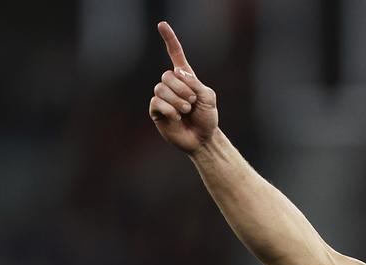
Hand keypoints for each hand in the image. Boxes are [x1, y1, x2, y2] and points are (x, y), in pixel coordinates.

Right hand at [148, 21, 218, 153]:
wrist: (203, 138)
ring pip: (161, 89)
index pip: (175, 55)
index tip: (162, 24)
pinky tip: (177, 117)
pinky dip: (170, 109)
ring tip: (187, 111)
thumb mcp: (208, 97)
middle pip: (167, 76)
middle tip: (193, 103)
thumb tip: (177, 72)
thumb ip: (195, 83)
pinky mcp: (156, 111)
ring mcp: (162, 97)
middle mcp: (171, 85)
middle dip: (183, 89)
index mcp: (185, 78)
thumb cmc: (207, 118)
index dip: (169, 40)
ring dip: (178, 101)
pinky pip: (157, 102)